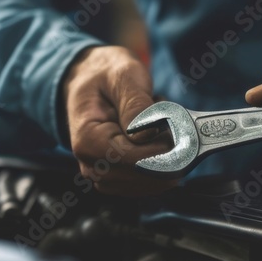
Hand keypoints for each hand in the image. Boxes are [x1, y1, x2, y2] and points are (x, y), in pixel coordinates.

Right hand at [62, 46, 177, 194]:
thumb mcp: (123, 76)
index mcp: (87, 140)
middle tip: (166, 120)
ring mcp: (105, 177)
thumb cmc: (107, 76)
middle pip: (144, 175)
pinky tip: (155, 140)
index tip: (174, 125)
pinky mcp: (119, 180)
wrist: (92, 80)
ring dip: (165, 157)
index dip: (161, 147)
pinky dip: (163, 163)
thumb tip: (146, 133)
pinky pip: (151, 184)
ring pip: (151, 183)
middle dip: (166, 151)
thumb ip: (135, 103)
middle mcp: (92, 165)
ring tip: (155, 127)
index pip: (133, 159)